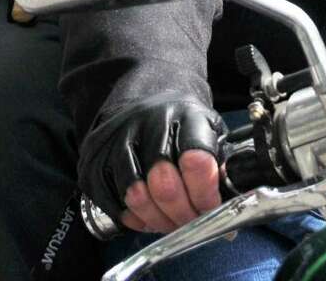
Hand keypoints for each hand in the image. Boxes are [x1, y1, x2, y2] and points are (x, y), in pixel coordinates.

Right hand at [78, 97, 224, 233]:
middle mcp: (149, 124)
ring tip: (169, 220)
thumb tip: (229, 204)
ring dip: (157, 220)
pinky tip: (146, 214)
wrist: (141, 102)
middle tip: (190, 222)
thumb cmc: (180, 126)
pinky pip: (114, 204)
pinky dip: (133, 219)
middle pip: (164, 185)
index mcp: (185, 116)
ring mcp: (118, 140)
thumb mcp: (209, 131)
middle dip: (181, 215)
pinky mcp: (96, 160)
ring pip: (137, 197)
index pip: (196, 160)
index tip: (210, 209)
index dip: (205, 194)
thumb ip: (219, 163)